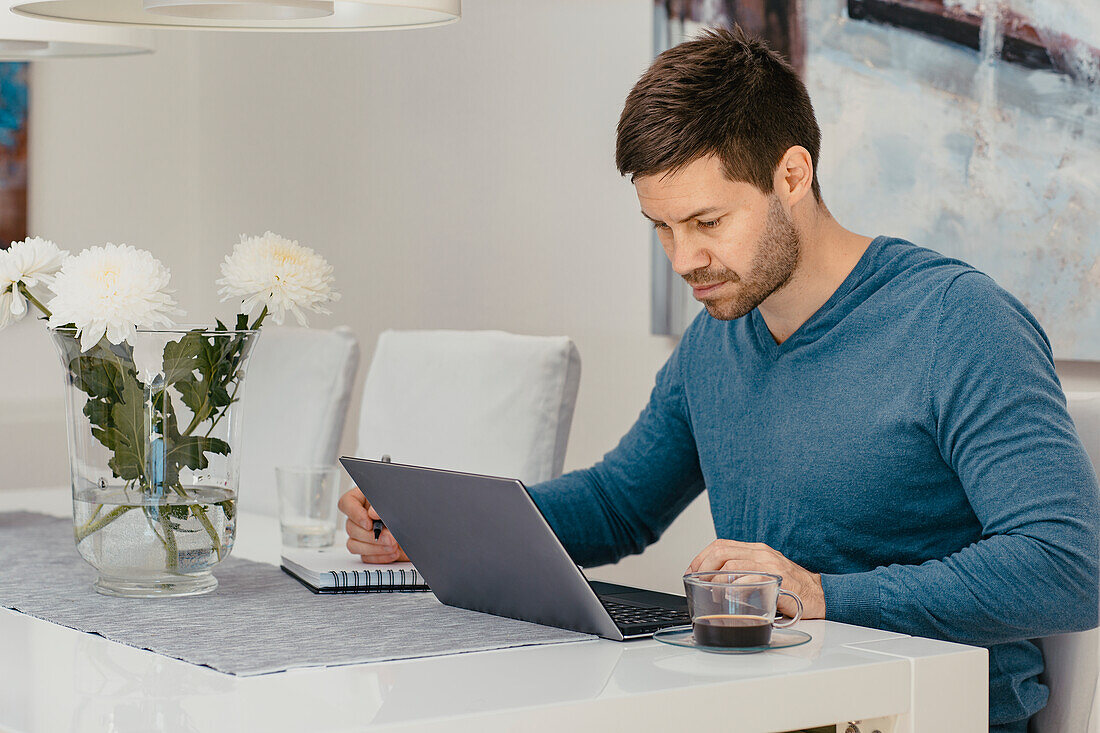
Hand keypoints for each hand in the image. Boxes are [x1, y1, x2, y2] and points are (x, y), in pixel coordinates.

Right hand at [337, 487, 409, 563]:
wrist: (426, 528)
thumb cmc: (412, 507)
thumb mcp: (400, 500)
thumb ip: (384, 503)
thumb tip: (372, 512)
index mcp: (364, 498)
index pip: (347, 503)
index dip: (354, 513)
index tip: (369, 522)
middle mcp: (361, 516)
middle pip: (351, 527)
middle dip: (371, 535)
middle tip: (389, 536)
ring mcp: (363, 534)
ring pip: (354, 544)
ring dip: (374, 547)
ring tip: (393, 545)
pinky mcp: (369, 550)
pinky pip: (365, 557)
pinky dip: (379, 556)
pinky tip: (393, 553)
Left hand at [686, 540, 825, 618]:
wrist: (820, 594)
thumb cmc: (792, 587)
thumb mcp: (765, 573)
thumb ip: (746, 573)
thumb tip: (716, 584)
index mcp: (756, 550)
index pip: (721, 545)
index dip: (701, 556)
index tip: (691, 570)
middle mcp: (761, 553)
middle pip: (720, 552)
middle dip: (702, 567)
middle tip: (696, 582)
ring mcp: (768, 565)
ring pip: (730, 565)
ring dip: (714, 580)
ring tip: (710, 592)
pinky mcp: (776, 579)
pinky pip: (748, 579)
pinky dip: (734, 588)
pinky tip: (729, 597)